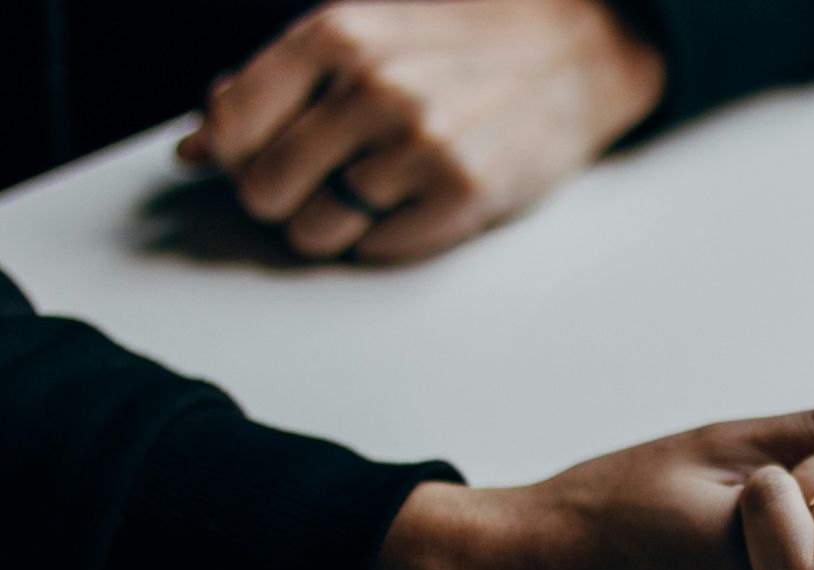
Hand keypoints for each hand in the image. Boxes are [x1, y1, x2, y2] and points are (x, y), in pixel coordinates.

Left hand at [177, 0, 664, 260]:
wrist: (577, 51)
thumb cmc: (463, 44)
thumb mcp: (364, 34)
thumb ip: (275, 85)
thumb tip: (195, 148)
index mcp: (337, 35)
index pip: (230, 128)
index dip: (233, 157)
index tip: (254, 160)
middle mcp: (375, 87)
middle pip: (264, 190)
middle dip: (284, 197)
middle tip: (324, 181)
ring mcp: (422, 143)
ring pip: (316, 231)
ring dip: (337, 223)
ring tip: (378, 190)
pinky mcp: (465, 192)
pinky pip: (378, 249)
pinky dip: (387, 236)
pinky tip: (417, 200)